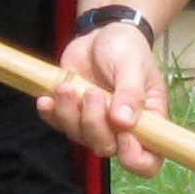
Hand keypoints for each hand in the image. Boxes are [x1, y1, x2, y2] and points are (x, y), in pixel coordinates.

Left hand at [40, 18, 164, 173]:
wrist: (102, 33)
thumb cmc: (126, 49)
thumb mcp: (133, 65)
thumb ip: (131, 93)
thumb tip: (123, 123)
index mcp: (147, 122)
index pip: (148, 161)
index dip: (135, 159)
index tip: (124, 135)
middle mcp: (121, 129)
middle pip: (105, 148)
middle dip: (94, 124)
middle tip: (92, 92)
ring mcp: (94, 122)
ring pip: (78, 136)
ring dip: (69, 114)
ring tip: (66, 87)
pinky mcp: (71, 113)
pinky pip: (58, 124)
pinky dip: (50, 114)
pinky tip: (46, 99)